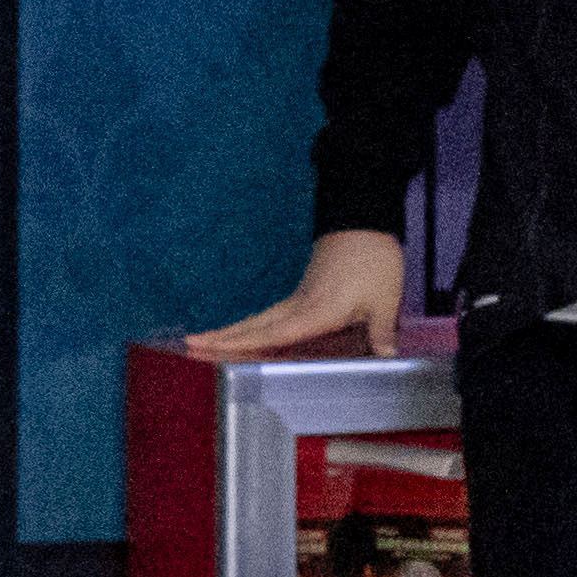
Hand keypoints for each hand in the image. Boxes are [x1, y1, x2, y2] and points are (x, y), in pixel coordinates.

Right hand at [186, 230, 407, 360]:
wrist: (364, 219)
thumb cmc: (373, 258)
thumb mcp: (385, 298)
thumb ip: (382, 331)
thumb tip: (387, 357)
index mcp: (316, 309)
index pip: (274, 334)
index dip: (243, 346)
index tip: (213, 350)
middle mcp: (300, 304)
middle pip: (254, 325)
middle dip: (221, 337)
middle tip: (189, 345)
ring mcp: (299, 296)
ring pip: (258, 319)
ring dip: (231, 331)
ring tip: (204, 342)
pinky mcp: (304, 290)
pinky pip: (272, 315)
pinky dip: (252, 327)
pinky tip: (246, 335)